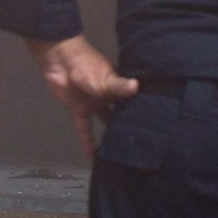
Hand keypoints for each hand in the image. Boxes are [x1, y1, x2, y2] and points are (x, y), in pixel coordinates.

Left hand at [25, 35, 139, 156]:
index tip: (157, 129)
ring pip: (105, 121)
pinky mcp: (79, 110)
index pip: (134, 101)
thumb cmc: (86, 67)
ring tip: (123, 152)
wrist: (60, 61)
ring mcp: (94, 104)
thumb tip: (137, 86)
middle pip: (122, 113)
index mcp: (118, 86)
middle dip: (130, 125)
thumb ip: (119, 86)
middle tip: (143, 145)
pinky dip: (87, 141)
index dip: (144, 112)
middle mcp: (109, 97)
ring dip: (111, 134)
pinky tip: (93, 156)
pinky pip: (84, 128)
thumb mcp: (105, 79)